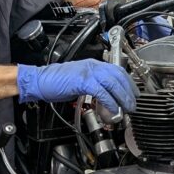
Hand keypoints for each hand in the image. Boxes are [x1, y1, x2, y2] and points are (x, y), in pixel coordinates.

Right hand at [16, 59, 136, 114]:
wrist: (39, 81)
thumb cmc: (56, 82)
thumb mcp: (80, 81)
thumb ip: (94, 86)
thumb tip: (106, 97)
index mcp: (93, 64)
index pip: (117, 70)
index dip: (129, 82)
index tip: (134, 93)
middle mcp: (93, 65)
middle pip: (118, 76)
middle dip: (129, 91)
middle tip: (133, 104)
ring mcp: (87, 72)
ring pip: (113, 83)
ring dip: (122, 97)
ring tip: (127, 108)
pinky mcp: (82, 81)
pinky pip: (101, 91)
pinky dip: (109, 101)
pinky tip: (112, 109)